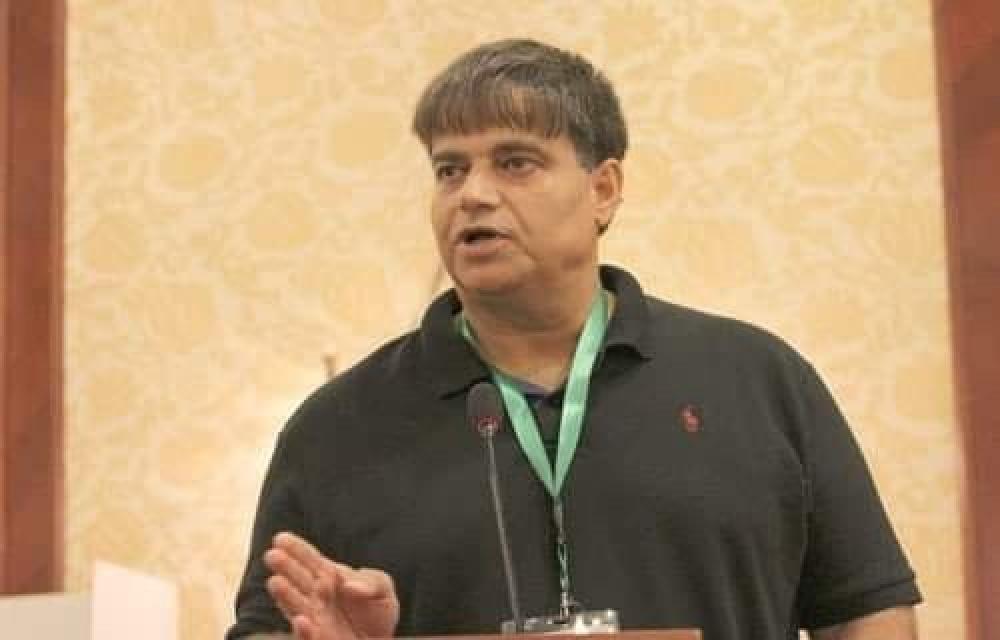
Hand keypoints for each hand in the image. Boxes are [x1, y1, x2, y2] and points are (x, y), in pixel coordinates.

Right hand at [264, 532, 398, 639]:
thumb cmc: (378, 612)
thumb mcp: (383, 589)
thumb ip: (371, 582)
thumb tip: (348, 584)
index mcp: (330, 577)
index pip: (310, 559)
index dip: (296, 549)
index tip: (280, 538)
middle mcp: (317, 596)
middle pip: (298, 579)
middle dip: (285, 567)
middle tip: (273, 555)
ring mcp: (316, 619)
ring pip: (296, 606)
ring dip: (285, 595)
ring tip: (276, 582)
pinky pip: (308, 638)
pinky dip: (303, 632)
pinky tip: (301, 621)